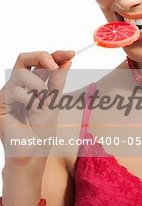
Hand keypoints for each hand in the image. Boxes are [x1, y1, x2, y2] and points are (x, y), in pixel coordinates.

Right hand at [0, 50, 74, 165]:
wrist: (32, 152)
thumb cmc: (42, 131)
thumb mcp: (54, 102)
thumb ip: (57, 81)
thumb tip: (67, 60)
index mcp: (33, 84)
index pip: (40, 63)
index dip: (55, 55)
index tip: (71, 53)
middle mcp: (19, 86)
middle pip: (25, 58)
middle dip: (42, 56)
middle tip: (55, 64)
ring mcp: (8, 93)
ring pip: (22, 73)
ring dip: (38, 86)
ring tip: (43, 103)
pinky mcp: (0, 102)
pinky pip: (15, 90)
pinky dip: (29, 99)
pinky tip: (31, 110)